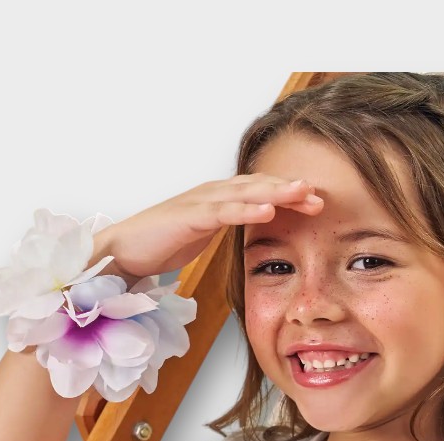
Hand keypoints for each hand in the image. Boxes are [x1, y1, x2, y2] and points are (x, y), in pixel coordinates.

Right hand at [94, 175, 323, 279]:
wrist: (123, 251)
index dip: (287, 195)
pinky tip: (267, 209)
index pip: (259, 193)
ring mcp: (200, 203)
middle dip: (290, 189)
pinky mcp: (188, 216)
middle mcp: (211, 194)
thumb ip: (225, 229)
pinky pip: (222, 211)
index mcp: (217, 200)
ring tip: (303, 193)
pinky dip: (246, 209)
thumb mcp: (202, 236)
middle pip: (258, 186)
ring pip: (245, 193)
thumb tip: (248, 234)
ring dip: (276, 191)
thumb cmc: (161, 244)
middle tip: (319, 194)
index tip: (315, 204)